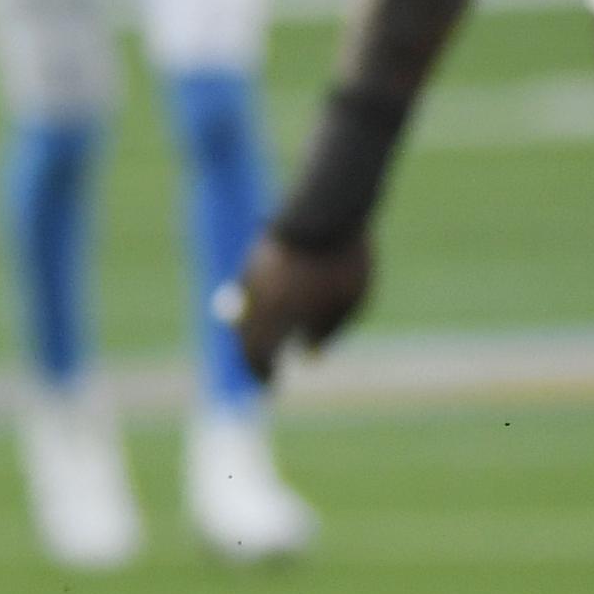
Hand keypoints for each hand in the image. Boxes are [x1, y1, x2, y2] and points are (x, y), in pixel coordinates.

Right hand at [222, 225, 375, 384]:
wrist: (327, 206)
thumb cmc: (344, 259)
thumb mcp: (350, 302)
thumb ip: (327, 333)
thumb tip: (310, 357)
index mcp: (278, 316)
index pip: (260, 356)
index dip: (263, 375)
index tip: (269, 388)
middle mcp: (257, 301)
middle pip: (245, 339)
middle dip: (252, 360)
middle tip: (262, 373)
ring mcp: (251, 280)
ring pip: (243, 317)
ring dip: (251, 335)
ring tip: (266, 346)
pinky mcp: (252, 260)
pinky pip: (246, 295)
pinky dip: (253, 310)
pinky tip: (268, 313)